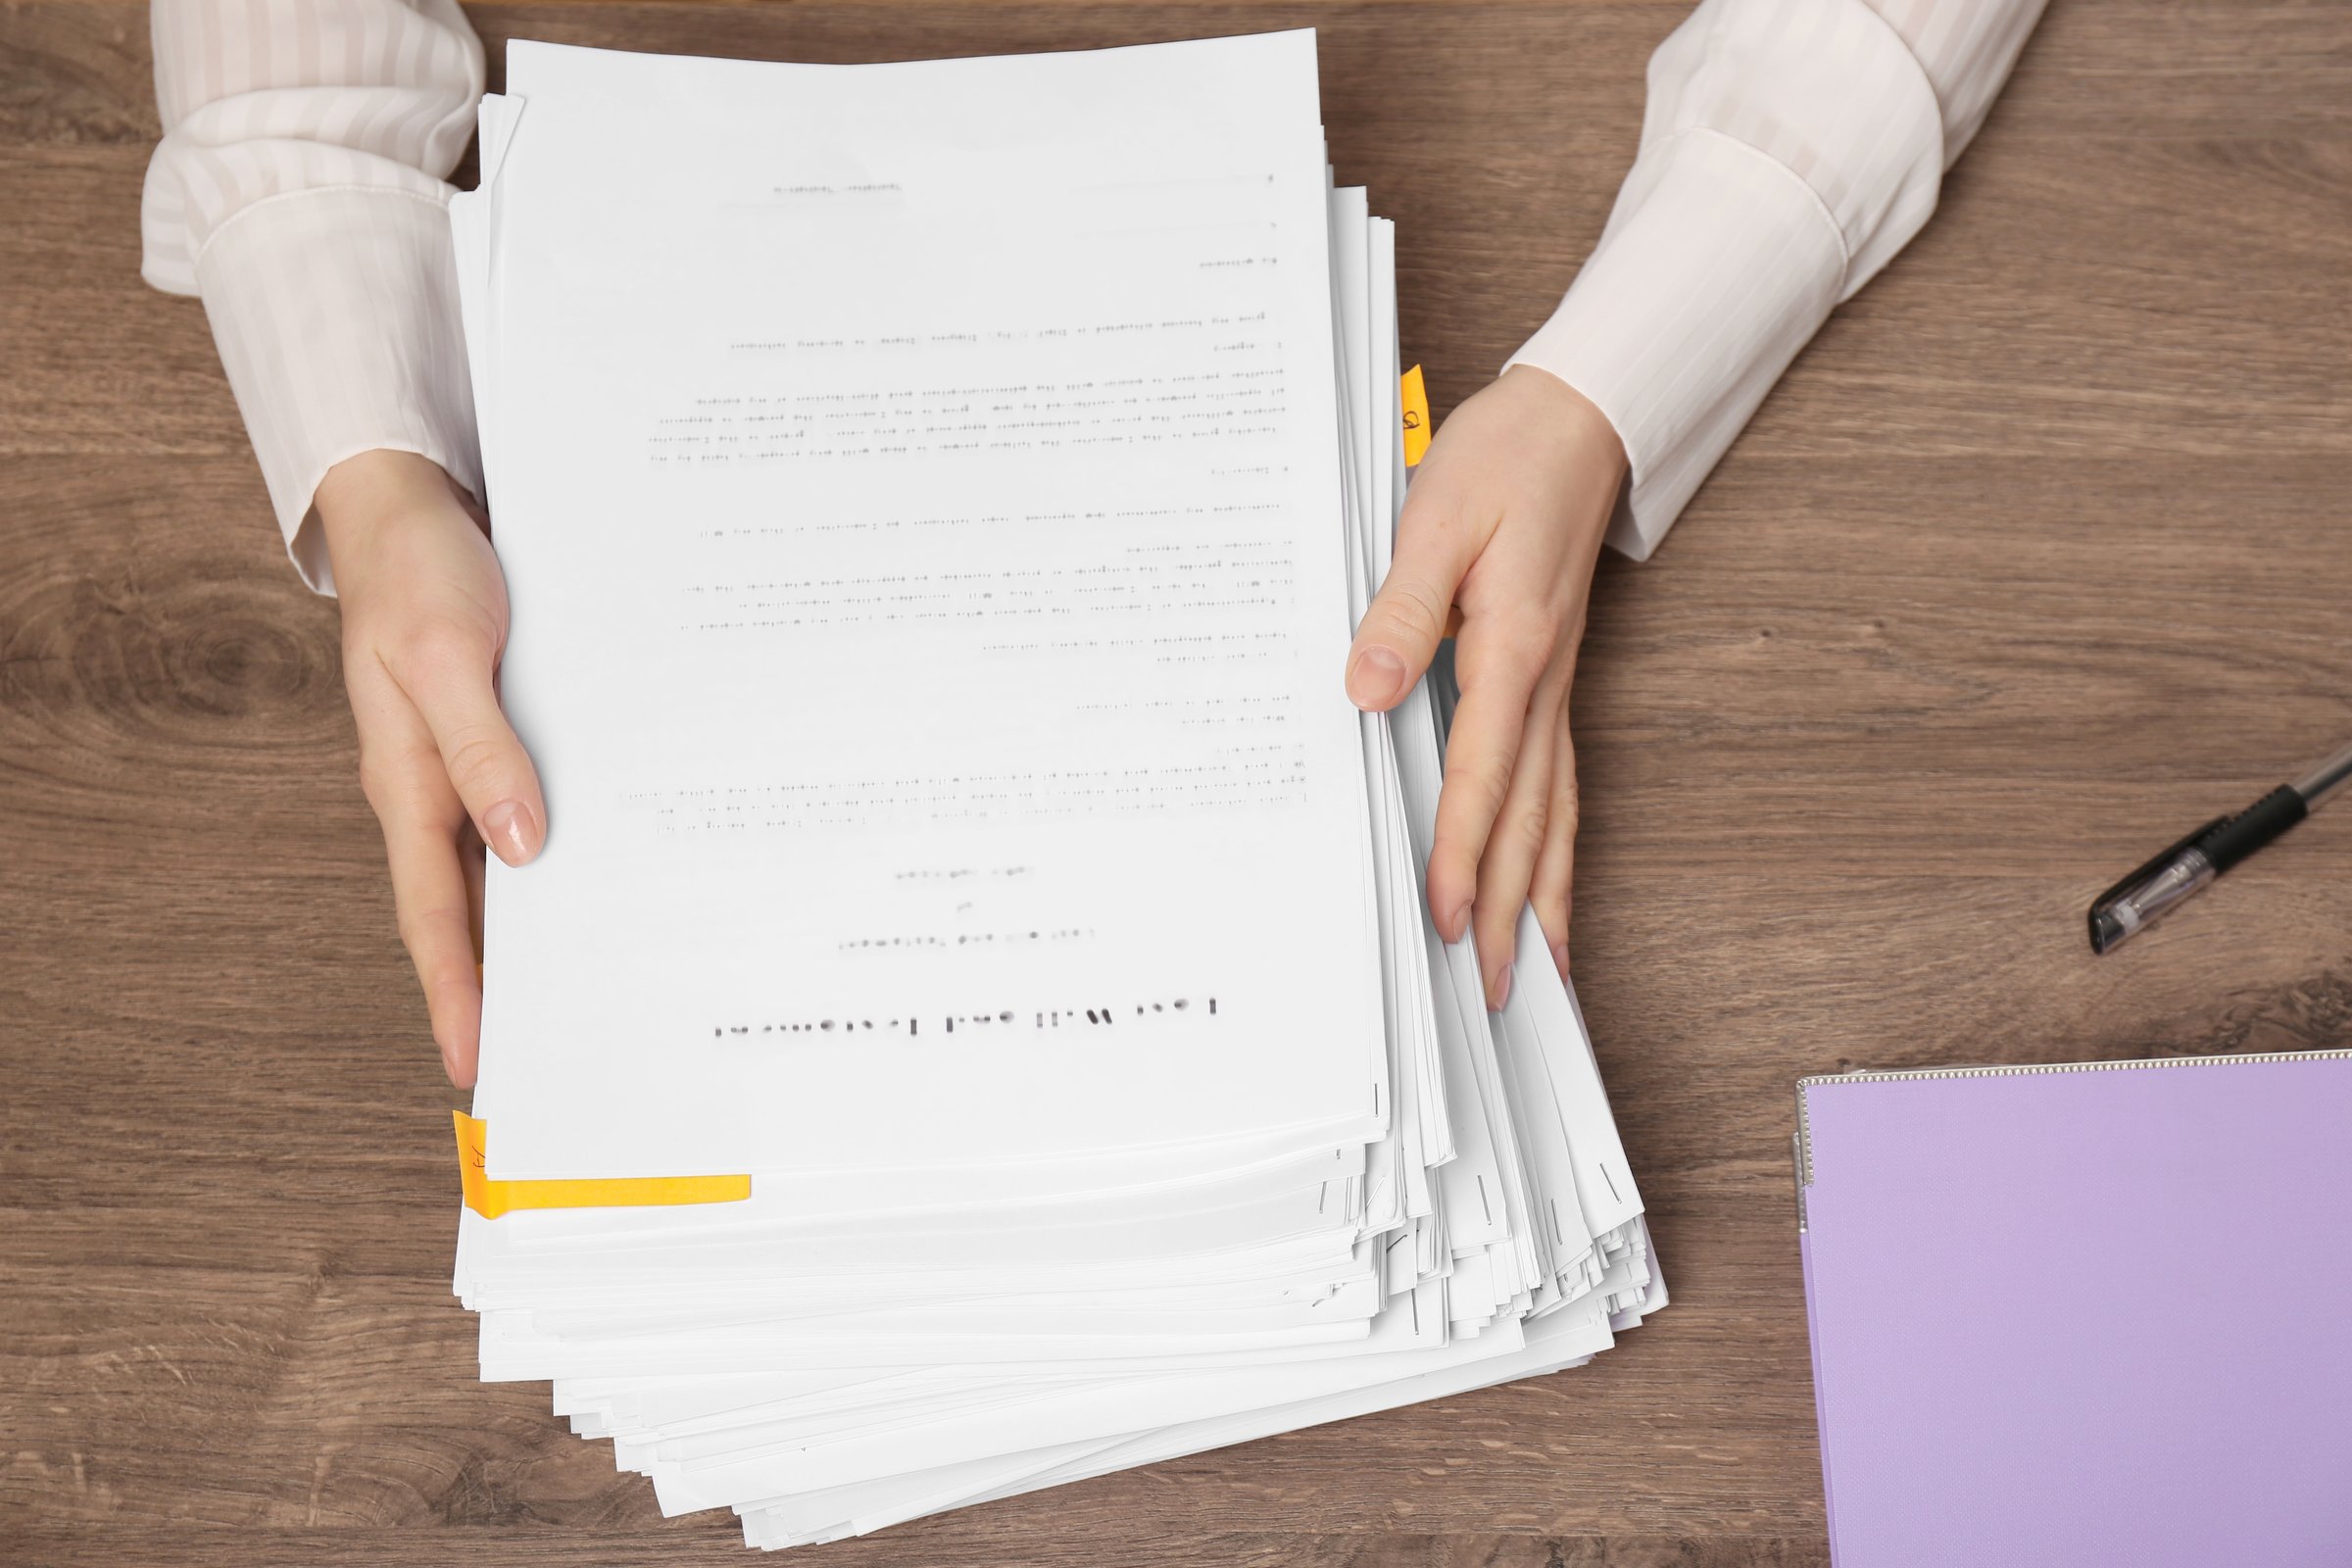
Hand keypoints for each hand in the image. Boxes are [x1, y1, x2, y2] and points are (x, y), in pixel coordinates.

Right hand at [317, 450, 544, 1087]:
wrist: (413, 507)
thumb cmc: (417, 574)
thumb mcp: (443, 654)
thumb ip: (480, 748)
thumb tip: (521, 847)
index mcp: (408, 784)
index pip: (432, 915)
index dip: (456, 992)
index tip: (477, 1064)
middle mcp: (438, 791)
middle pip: (472, 911)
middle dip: (508, 984)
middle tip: (559, 1055)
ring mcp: (471, 768)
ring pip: (508, 871)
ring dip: (545, 926)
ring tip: (600, 992)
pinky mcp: (504, 740)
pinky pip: (534, 812)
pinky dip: (567, 853)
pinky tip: (612, 878)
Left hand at [1344, 365, 1625, 1008]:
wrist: (1577, 421)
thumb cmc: (1504, 461)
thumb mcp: (1435, 518)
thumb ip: (1400, 610)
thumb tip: (1366, 691)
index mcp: (1510, 650)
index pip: (1481, 774)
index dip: (1461, 853)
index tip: (1446, 920)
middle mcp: (1542, 685)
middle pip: (1528, 821)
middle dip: (1510, 913)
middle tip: (1492, 998)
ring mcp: (1554, 692)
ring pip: (1555, 817)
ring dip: (1542, 900)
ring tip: (1538, 981)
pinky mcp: (1551, 685)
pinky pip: (1560, 789)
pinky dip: (1556, 853)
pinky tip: (1547, 893)